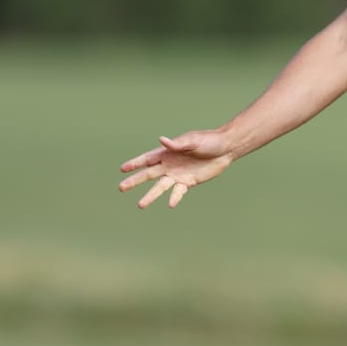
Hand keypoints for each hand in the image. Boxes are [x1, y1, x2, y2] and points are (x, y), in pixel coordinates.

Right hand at [118, 130, 234, 208]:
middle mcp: (169, 164)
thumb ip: (177, 144)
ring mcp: (177, 175)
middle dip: (135, 181)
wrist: (224, 149)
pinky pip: (178, 192)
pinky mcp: (188, 182)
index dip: (135, 163)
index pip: (147, 159)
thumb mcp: (193, 140)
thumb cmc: (208, 141)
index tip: (122, 169)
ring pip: (160, 187)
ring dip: (150, 195)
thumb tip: (162, 140)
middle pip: (148, 174)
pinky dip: (175, 198)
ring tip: (140, 205)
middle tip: (121, 188)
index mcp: (167, 152)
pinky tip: (170, 204)